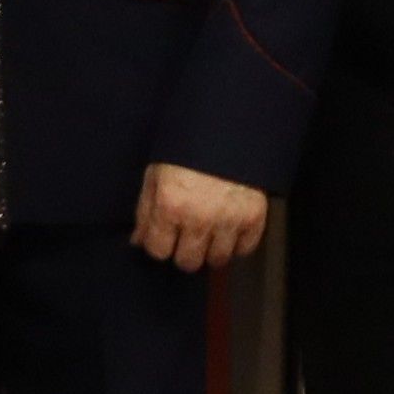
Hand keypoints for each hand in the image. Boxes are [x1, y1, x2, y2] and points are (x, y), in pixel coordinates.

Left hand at [133, 159, 271, 273]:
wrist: (227, 131)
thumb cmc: (185, 151)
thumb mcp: (156, 175)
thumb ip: (146, 211)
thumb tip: (138, 242)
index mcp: (170, 205)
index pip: (158, 251)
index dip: (159, 245)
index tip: (164, 237)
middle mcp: (200, 218)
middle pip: (188, 262)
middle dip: (183, 252)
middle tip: (186, 237)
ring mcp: (230, 220)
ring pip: (217, 260)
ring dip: (211, 251)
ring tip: (209, 233)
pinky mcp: (255, 217)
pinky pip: (244, 250)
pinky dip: (237, 245)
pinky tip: (228, 230)